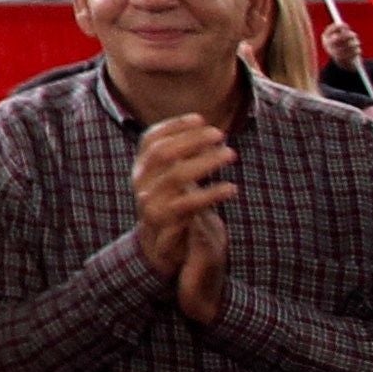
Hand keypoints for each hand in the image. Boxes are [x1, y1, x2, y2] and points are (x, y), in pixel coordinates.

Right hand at [132, 113, 231, 301]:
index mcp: (141, 170)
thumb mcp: (173, 182)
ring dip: (205, 162)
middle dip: (192, 140)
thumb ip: (182, 159)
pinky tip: (231, 187)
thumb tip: (207, 130)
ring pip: (175, 176)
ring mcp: (150, 205)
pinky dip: (211, 194)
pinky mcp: (164, 226)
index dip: (174, 126)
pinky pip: (188, 205)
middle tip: (220, 135)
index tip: (201, 118)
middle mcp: (140, 184)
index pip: (150, 139)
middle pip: (162, 153)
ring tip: (231, 155)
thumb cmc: (175, 211)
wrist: (162, 253)